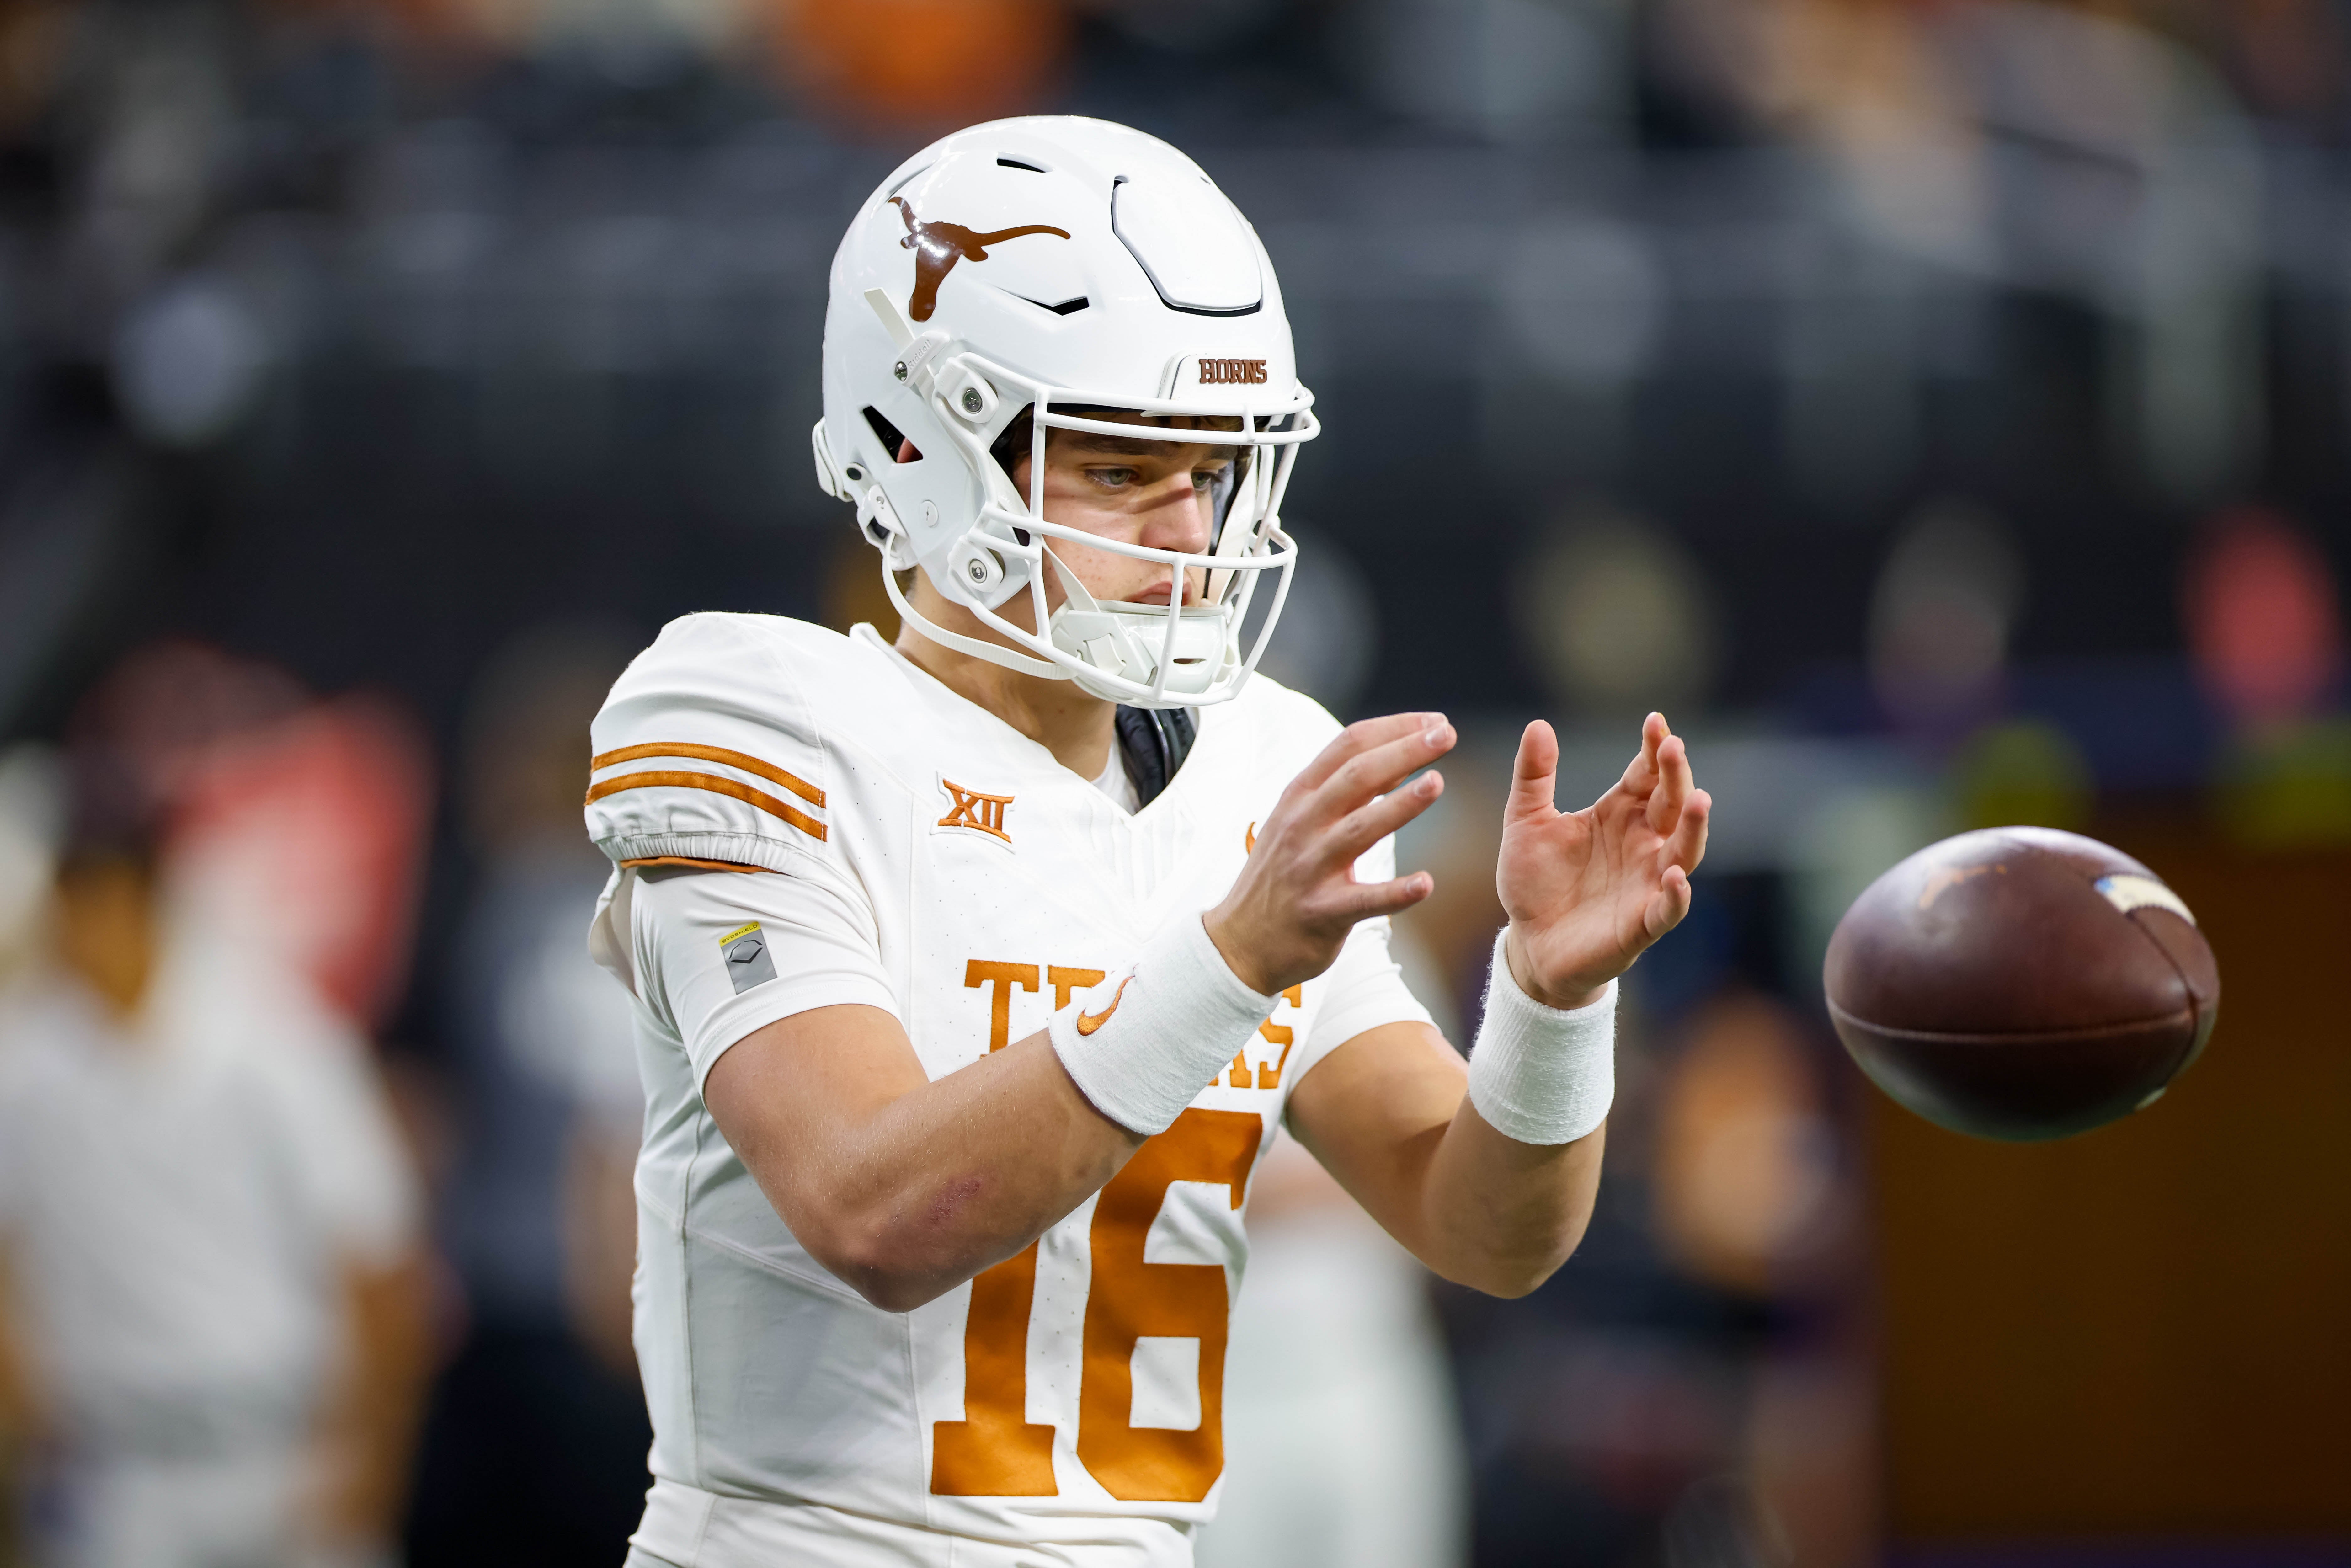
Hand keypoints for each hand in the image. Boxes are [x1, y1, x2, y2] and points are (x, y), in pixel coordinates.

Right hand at [1205, 712, 1453, 995]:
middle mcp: (1303, 825)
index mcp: (1299, 796)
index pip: (1348, 746)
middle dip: (1404, 751)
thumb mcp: (1299, 819)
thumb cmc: (1279, 875)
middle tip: (1447, 735)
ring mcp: (1310, 868)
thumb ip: (1346, 789)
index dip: (1394, 728)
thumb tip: (1399, 757)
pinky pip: (1365, 900)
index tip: (1434, 722)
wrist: (1239, 942)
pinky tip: (1425, 884)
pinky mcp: (1322, 913)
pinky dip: (1396, 892)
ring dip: (1400, 804)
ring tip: (1436, 783)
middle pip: (1357, 776)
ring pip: (1360, 829)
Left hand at [1498, 713, 1709, 1008]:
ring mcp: (1646, 883)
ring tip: (1698, 799)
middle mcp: (1642, 844)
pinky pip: (1666, 909)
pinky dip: (1675, 895)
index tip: (1655, 722)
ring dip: (1693, 827)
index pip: (1646, 775)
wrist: (1529, 942)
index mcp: (1620, 814)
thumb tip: (1538, 724)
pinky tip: (1675, 877)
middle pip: (1670, 805)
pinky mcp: (1640, 924)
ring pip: (1683, 852)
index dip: (1653, 750)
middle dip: (1676, 776)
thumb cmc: (1536, 882)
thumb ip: (1533, 777)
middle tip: (1673, 746)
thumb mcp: (1525, 822)